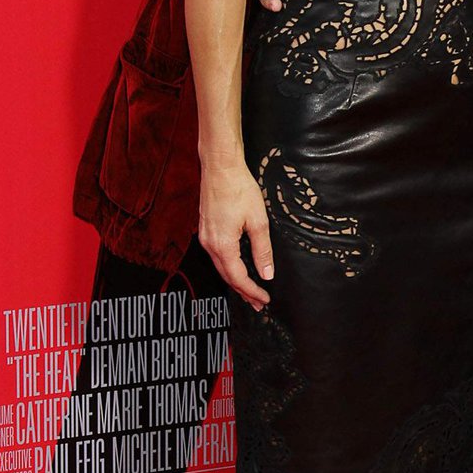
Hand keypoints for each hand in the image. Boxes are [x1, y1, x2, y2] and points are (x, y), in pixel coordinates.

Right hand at [199, 162, 272, 309]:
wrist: (220, 168)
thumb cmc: (239, 189)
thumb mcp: (258, 221)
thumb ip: (262, 250)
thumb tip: (267, 273)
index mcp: (223, 245)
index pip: (238, 277)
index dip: (252, 291)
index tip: (264, 300)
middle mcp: (209, 244)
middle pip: (227, 276)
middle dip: (243, 291)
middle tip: (258, 304)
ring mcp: (205, 237)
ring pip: (221, 267)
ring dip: (236, 280)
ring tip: (250, 291)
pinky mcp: (206, 229)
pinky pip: (217, 256)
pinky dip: (228, 267)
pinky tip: (237, 269)